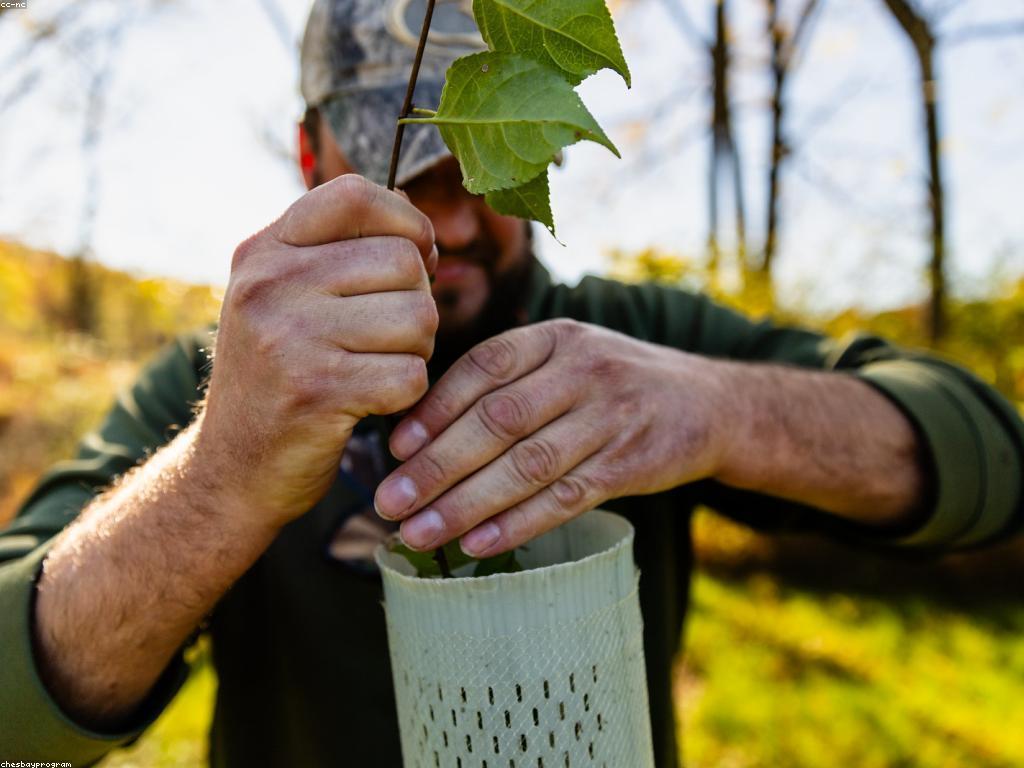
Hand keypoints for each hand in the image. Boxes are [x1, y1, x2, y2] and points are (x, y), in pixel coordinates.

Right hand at [198, 175, 438, 527]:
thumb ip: (337, 252)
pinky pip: (411, 375)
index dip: (407, 222)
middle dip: (418, 303)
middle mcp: (270, 283)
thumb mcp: (283, 298)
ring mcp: (290, 336)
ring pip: (418, 318)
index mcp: (265, 250)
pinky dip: (406, 394)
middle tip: (391, 337)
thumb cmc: (278, 377)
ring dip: (417, 351)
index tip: (417, 260)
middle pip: (403, 262)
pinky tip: (373, 401)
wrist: (230, 469)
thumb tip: (416, 214)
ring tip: (380, 367)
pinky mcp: (317, 391)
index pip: (356, 195)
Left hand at [373, 319, 732, 555]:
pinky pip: (565, 498)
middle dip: (438, 466)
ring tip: (420, 533)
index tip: (396, 449)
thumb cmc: (613, 383)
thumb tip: (421, 434)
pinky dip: (518, 524)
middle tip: (390, 502)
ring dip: (467, 504)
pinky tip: (478, 544)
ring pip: (527, 465)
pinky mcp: (630, 464)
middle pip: (499, 420)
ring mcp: (610, 418)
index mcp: (556, 337)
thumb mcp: (568, 356)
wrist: (706, 403)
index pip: (484, 367)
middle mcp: (583, 370)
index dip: (435, 409)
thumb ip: (510, 380)